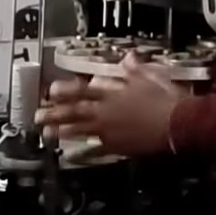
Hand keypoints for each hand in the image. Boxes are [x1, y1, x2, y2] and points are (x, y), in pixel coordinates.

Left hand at [35, 53, 184, 155]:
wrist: (178, 124)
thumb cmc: (165, 99)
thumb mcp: (151, 78)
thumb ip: (135, 69)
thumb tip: (129, 58)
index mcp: (113, 93)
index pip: (84, 89)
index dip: (67, 89)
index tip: (51, 89)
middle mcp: (106, 111)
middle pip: (76, 111)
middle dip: (55, 112)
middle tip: (38, 115)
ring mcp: (109, 130)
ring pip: (80, 130)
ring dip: (62, 131)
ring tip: (47, 133)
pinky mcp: (116, 146)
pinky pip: (96, 149)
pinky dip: (84, 152)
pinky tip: (71, 156)